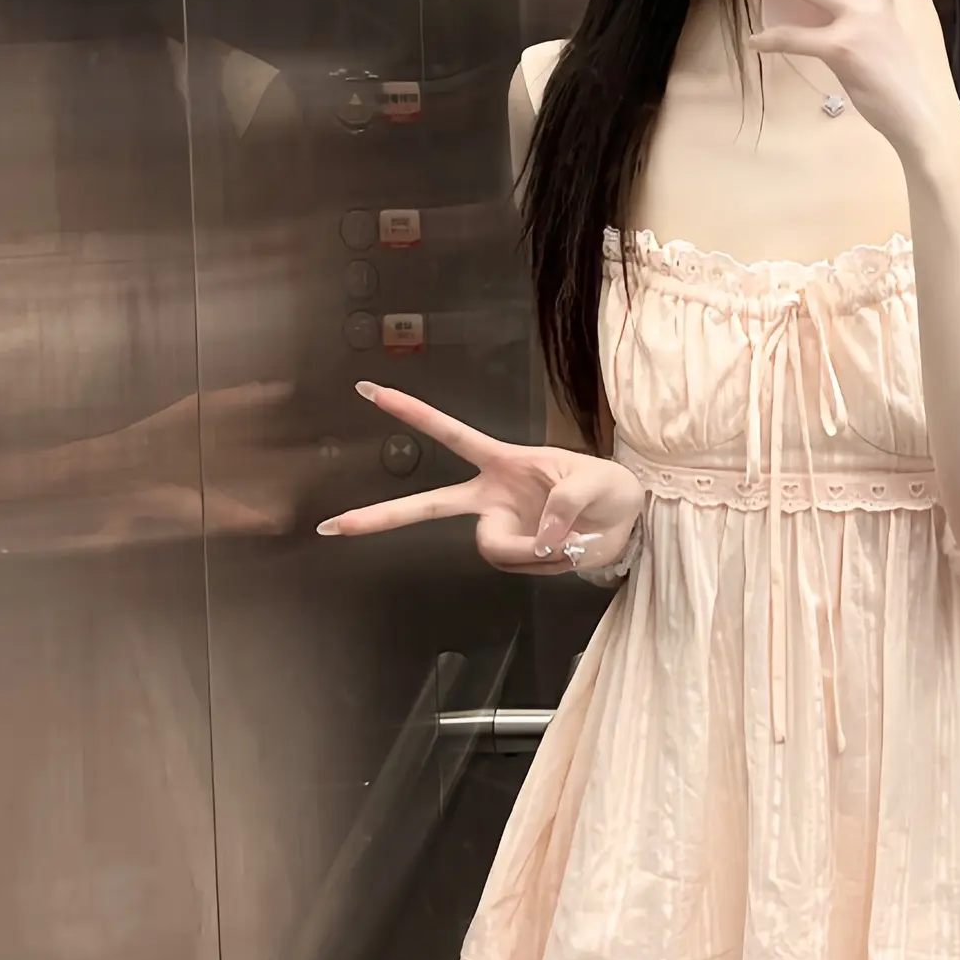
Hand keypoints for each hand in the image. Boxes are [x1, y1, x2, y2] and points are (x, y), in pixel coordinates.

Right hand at [316, 385, 642, 573]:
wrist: (626, 521)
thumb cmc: (608, 487)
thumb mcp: (595, 482)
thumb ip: (565, 505)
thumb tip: (540, 539)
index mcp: (503, 461)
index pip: (453, 434)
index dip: (414, 413)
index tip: (373, 393)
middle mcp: (491, 497)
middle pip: (428, 507)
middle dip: (380, 516)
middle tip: (333, 526)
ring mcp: (500, 528)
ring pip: (496, 550)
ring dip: (537, 550)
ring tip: (573, 537)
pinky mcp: (516, 556)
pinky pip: (520, 567)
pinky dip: (548, 563)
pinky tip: (568, 551)